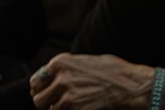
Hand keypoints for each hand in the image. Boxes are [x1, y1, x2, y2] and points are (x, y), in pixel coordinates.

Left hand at [30, 54, 154, 109]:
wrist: (128, 84)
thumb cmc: (111, 70)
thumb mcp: (85, 60)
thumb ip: (66, 68)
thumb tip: (52, 78)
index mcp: (61, 62)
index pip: (36, 81)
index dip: (39, 90)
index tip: (44, 93)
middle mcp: (61, 78)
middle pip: (38, 100)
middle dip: (45, 103)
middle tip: (55, 103)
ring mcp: (69, 96)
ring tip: (74, 103)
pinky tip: (83, 106)